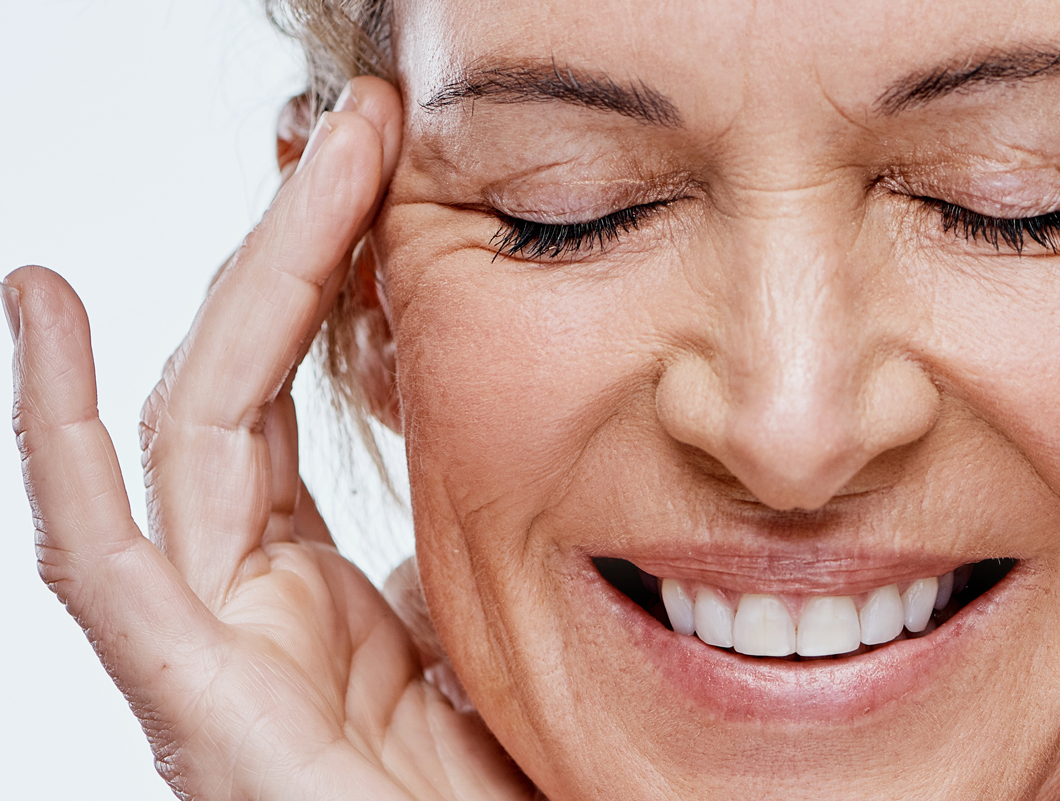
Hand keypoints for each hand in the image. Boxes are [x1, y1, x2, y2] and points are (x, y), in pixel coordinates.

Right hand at [9, 78, 530, 799]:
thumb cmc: (508, 793)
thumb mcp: (493, 627)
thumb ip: (463, 536)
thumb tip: (485, 425)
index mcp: (321, 588)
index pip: (297, 398)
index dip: (327, 279)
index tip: (385, 171)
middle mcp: (253, 600)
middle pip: (239, 386)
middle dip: (294, 247)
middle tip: (360, 126)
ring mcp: (214, 643)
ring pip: (191, 426)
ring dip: (239, 279)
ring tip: (299, 154)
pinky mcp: (194, 694)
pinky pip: (103, 550)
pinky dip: (59, 427)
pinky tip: (46, 304)